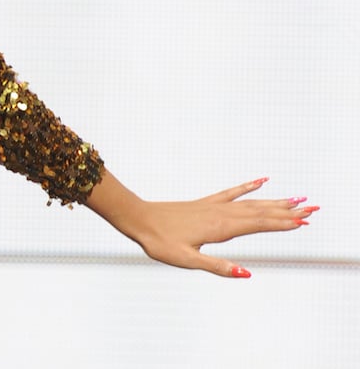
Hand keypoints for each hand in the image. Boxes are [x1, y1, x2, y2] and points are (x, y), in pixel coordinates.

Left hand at [86, 171, 317, 278]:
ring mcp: (214, 206)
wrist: (138, 218)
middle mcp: (221, 214)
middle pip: (261, 212)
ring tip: (298, 198)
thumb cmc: (159, 242)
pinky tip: (262, 181)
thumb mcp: (187, 261)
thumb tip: (247, 273)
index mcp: (220, 228)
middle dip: (288, 211)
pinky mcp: (205, 203)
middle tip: (314, 208)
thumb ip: (217, 267)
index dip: (282, 224)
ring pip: (251, 202)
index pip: (258, 225)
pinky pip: (232, 192)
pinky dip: (248, 186)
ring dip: (276, 201)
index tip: (306, 222)